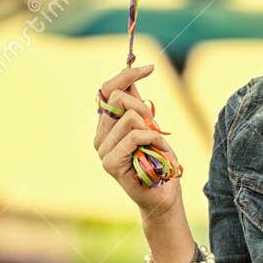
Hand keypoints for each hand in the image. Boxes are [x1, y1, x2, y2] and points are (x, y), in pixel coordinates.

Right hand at [94, 62, 181, 211]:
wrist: (163, 195)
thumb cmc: (158, 161)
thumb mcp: (149, 126)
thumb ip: (137, 105)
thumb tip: (131, 78)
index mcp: (106, 126)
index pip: (107, 90)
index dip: (126, 76)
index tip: (149, 67)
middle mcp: (100, 137)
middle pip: (118, 98)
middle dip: (143, 106)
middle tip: (156, 125)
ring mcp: (103, 151)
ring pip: (130, 117)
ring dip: (153, 129)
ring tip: (157, 146)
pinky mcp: (110, 163)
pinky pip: (135, 135)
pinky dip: (153, 139)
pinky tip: (157, 153)